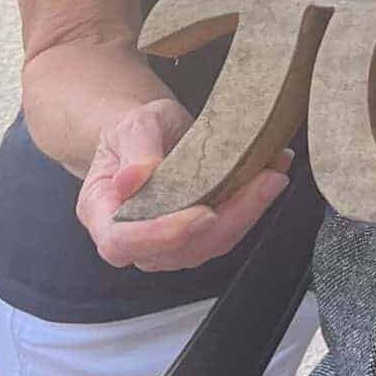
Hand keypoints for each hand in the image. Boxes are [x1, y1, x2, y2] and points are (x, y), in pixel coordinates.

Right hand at [77, 97, 289, 272]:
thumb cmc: (132, 130)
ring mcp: (166, 243)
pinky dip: (252, 205)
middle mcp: (133, 237)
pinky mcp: (196, 235)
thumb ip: (135, 149)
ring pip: (210, 244)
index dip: (162, 236)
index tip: (202, 214)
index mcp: (102, 213)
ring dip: (248, 213)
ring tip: (274, 175)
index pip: (123, 242)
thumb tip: (132, 179)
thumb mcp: (132, 124)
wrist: (148, 133)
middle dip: (228, 220)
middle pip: (178, 250)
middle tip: (264, 183)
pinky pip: (226, 229)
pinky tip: (272, 173)